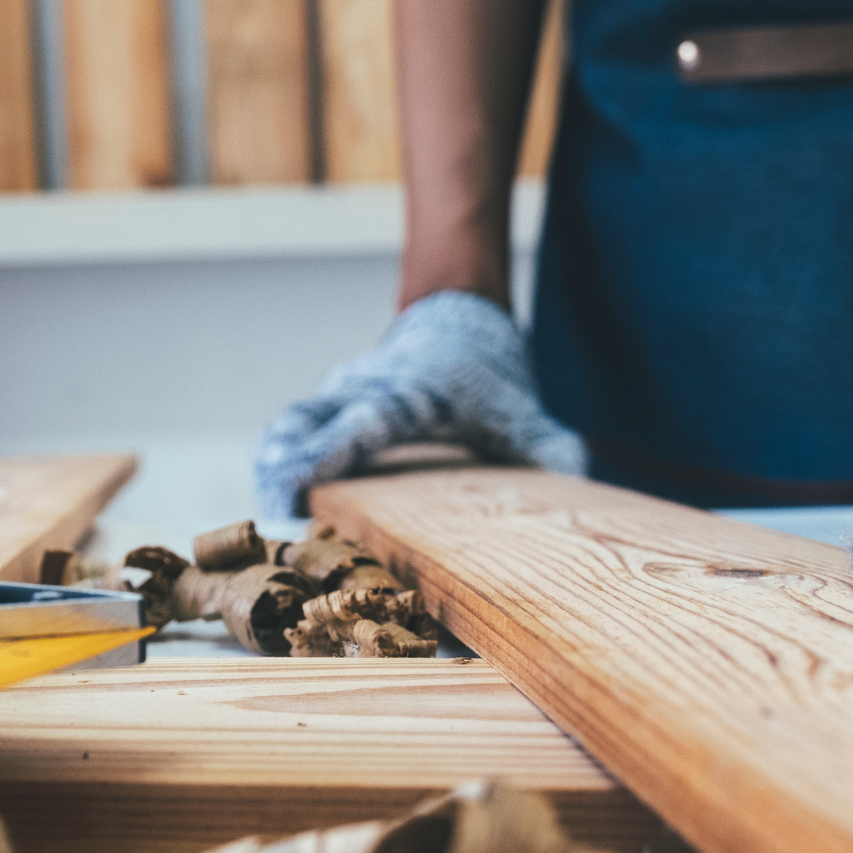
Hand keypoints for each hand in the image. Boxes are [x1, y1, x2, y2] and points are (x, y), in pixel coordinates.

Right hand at [253, 291, 587, 518]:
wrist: (458, 316)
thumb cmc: (489, 374)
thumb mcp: (526, 413)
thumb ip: (552, 448)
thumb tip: (580, 482)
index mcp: (402, 398)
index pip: (352, 428)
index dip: (317, 463)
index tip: (292, 506)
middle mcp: (359, 394)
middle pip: (295, 429)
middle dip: (275, 478)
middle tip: (271, 536)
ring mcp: (337, 399)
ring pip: (284, 432)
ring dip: (271, 478)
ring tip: (271, 535)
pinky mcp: (328, 411)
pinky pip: (290, 437)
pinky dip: (279, 472)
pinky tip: (284, 519)